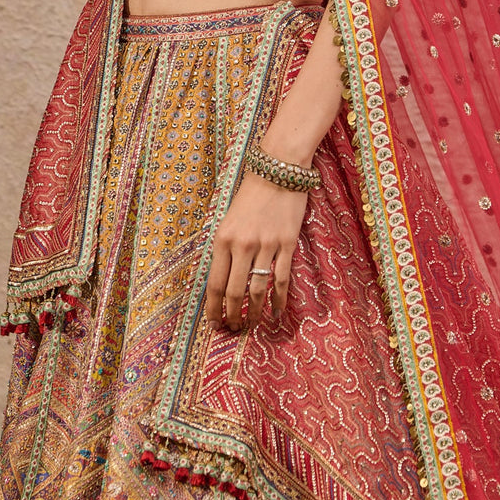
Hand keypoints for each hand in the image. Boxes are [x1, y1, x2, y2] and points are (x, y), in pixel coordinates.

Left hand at [205, 172, 308, 331]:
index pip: (214, 284)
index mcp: (223, 238)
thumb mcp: (228, 219)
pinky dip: (278, 300)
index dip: (213, 309)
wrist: (278, 170)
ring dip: (254, 313)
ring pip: (257, 290)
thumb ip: (224, 249)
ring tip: (251, 325)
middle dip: (232, 316)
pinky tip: (275, 313)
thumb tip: (221, 282)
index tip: (214, 325)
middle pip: (234, 292)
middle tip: (233, 330)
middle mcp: (242, 244)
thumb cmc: (251, 194)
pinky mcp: (287, 244)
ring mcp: (266, 245)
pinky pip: (281, 279)